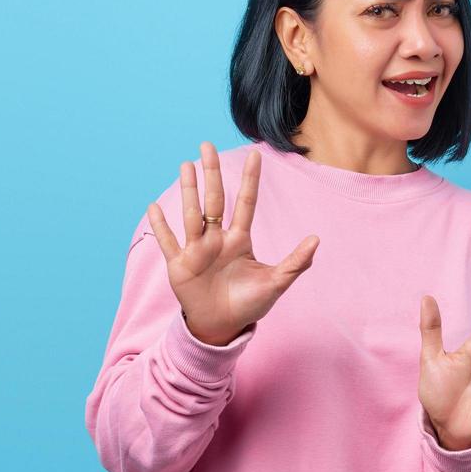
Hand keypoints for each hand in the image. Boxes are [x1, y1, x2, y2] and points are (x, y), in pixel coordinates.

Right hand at [146, 141, 319, 345]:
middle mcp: (217, 239)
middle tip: (207, 145)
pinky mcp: (180, 265)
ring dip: (188, 191)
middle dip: (211, 173)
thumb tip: (316, 239)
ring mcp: (197, 250)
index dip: (250, 180)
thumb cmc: (249, 304)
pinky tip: (154, 206)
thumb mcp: (276, 283)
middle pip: (214, 200)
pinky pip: (169, 242)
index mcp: (240, 240)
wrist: (223, 327)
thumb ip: (295, 263)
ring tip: (185, 166)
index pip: (246, 203)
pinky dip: (161, 226)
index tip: (256, 154)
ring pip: (191, 214)